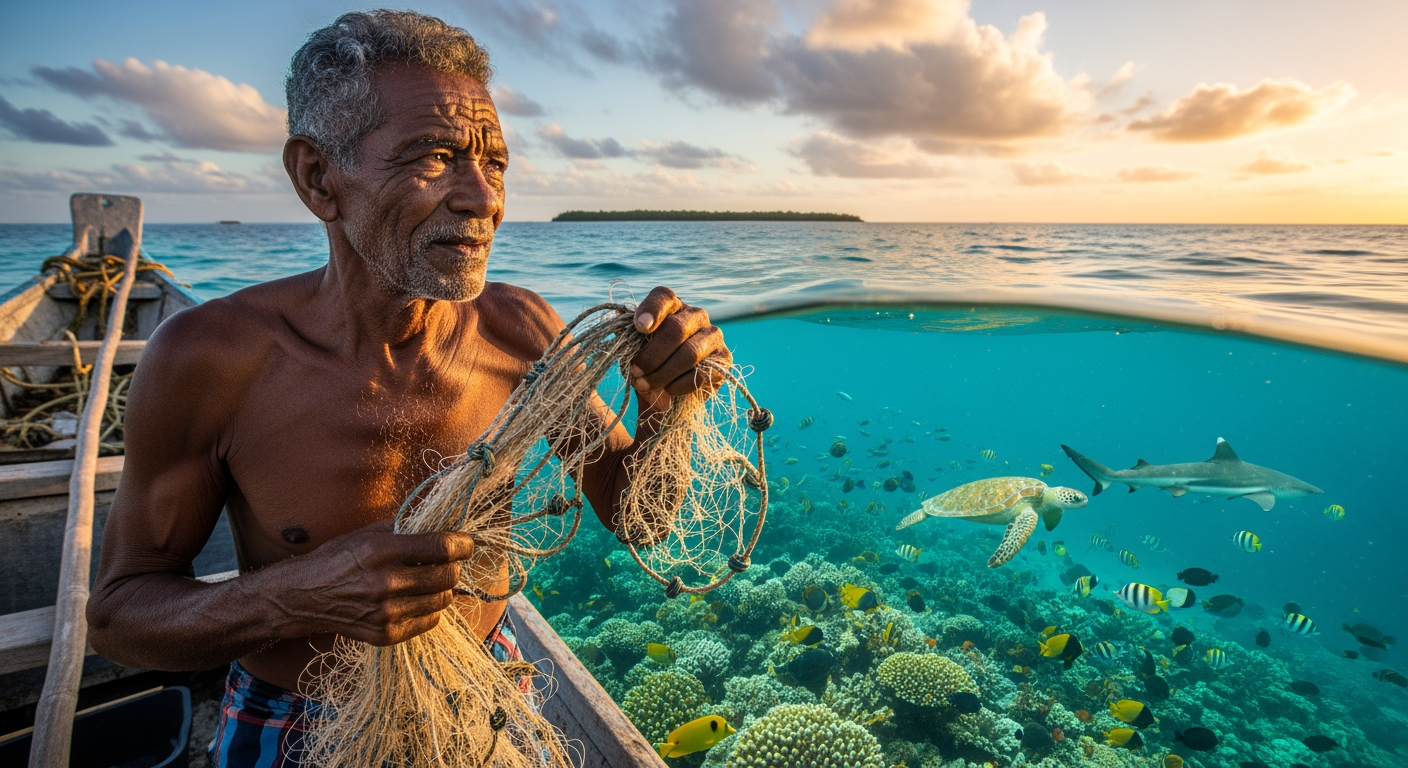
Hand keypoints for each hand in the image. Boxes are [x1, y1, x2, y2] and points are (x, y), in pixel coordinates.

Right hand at [274, 519, 474, 645]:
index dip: (463, 545)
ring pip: (443, 600)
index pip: (442, 548)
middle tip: (446, 562)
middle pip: (448, 576)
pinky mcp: (385, 634)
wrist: (302, 597)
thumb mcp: (366, 533)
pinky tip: (414, 598)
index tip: (466, 543)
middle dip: (454, 566)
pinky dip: (429, 608)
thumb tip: (443, 520)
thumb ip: (405, 526)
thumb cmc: (336, 559)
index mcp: (381, 551)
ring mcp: (386, 613)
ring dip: (442, 588)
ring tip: (428, 580)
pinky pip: (430, 621)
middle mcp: (385, 583)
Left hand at [630, 287, 730, 407]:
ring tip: (645, 385)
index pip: (663, 297)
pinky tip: (668, 389)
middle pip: (675, 329)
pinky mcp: (724, 359)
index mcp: (672, 306)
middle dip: (651, 356)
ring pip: (689, 353)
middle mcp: (696, 315)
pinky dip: (680, 385)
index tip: (639, 327)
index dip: (651, 310)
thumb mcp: (633, 350)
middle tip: (635, 372)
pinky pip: (702, 373)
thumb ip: (628, 333)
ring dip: (662, 373)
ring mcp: (713, 335)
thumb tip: (618, 314)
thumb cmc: (648, 364)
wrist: (667, 393)